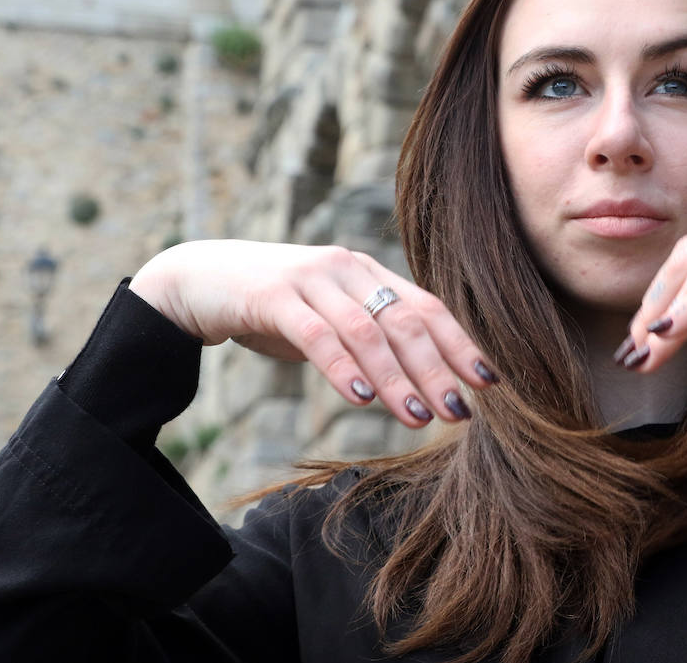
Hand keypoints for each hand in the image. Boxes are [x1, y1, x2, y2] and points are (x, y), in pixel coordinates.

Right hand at [129, 240, 497, 426]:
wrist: (196, 279)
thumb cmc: (274, 307)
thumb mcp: (330, 318)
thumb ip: (370, 339)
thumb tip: (422, 383)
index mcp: (368, 273)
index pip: (427, 308)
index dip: (460, 345)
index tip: (490, 382)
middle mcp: (347, 269)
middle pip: (405, 321)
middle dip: (437, 370)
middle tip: (460, 414)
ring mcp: (310, 279)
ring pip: (367, 332)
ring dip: (396, 378)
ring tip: (418, 418)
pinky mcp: (272, 295)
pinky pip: (316, 335)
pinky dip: (342, 367)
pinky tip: (359, 398)